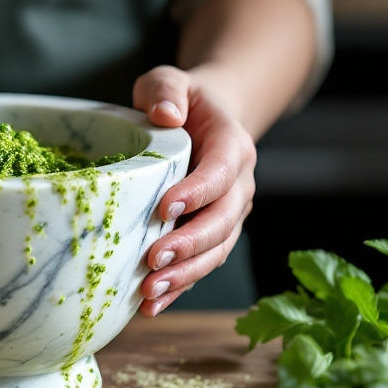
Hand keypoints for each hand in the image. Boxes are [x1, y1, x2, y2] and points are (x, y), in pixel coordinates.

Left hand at [131, 65, 256, 316]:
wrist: (201, 122)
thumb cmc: (181, 101)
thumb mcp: (169, 81)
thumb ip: (165, 89)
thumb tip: (165, 114)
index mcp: (232, 147)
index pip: (221, 173)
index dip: (197, 193)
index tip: (165, 208)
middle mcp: (238, 187)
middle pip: (222, 222)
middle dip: (189, 245)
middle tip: (153, 261)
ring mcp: (228, 216)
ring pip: (215, 252)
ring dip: (184, 276)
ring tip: (148, 293)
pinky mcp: (210, 238)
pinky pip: (199, 267)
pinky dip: (178, 289)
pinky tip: (149, 307)